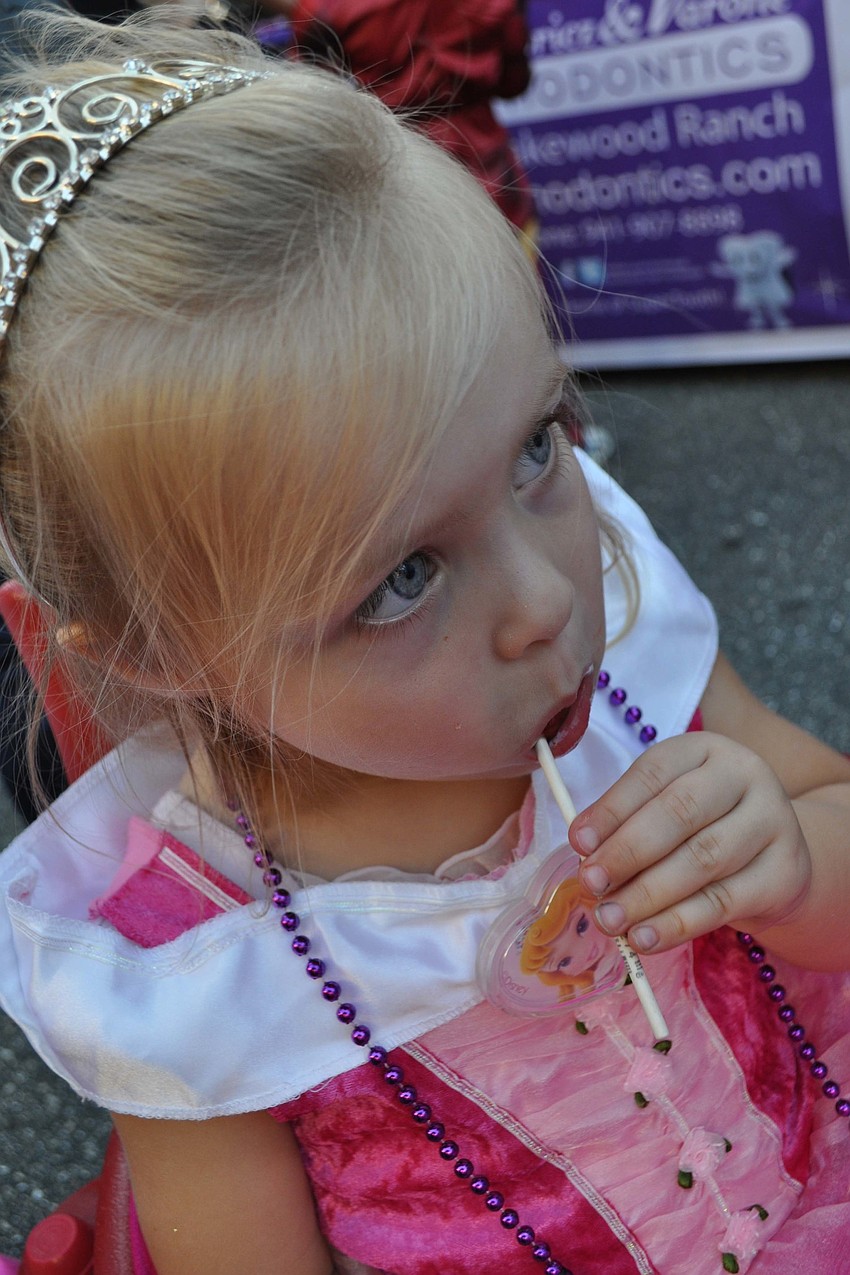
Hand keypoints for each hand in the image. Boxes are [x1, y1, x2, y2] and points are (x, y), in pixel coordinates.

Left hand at [568, 732, 811, 954]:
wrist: (777, 856)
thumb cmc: (704, 826)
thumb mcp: (667, 807)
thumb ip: (626, 821)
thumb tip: (584, 848)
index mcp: (704, 750)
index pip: (653, 772)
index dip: (612, 809)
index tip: (579, 843)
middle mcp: (744, 775)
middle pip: (680, 813)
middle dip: (627, 852)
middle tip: (591, 884)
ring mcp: (773, 822)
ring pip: (702, 861)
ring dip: (647, 895)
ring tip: (609, 919)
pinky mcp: (785, 873)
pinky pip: (723, 902)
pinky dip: (677, 924)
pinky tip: (644, 938)